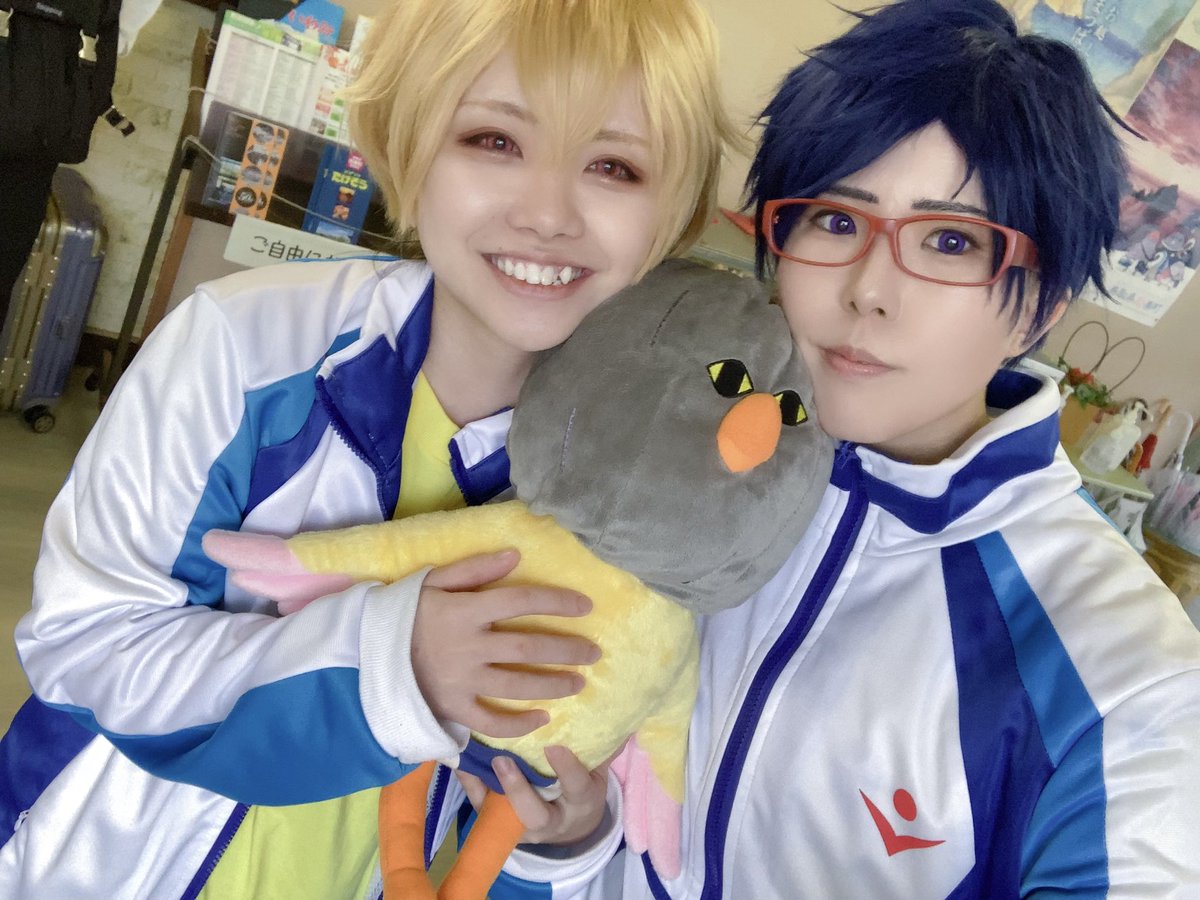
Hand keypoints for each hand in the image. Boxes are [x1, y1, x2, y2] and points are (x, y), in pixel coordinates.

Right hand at [412, 550, 599, 738]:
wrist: (366, 652)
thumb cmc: (405, 612)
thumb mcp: (434, 580)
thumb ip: (475, 568)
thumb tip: (515, 556)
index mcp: (466, 610)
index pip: (521, 602)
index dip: (557, 603)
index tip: (586, 606)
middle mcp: (468, 645)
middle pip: (528, 648)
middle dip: (566, 650)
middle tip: (594, 652)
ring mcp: (461, 679)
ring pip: (517, 685)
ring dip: (553, 685)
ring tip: (579, 683)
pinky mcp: (453, 707)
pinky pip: (490, 721)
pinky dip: (517, 724)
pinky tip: (542, 719)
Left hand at [458, 745, 614, 845]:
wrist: (569, 826)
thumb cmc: (582, 788)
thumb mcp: (598, 772)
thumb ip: (603, 746)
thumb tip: (619, 708)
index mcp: (581, 803)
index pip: (576, 787)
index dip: (566, 769)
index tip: (554, 746)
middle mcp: (551, 820)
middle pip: (534, 815)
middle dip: (518, 789)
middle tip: (503, 760)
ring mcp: (522, 825)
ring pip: (502, 816)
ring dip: (486, 788)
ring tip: (473, 759)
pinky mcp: (499, 822)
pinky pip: (481, 806)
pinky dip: (470, 783)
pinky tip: (460, 759)